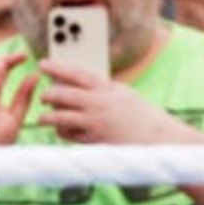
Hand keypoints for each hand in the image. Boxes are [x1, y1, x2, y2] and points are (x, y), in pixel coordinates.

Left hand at [36, 58, 201, 145]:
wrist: (161, 139)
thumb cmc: (142, 116)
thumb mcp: (124, 94)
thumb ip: (102, 89)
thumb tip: (77, 83)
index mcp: (108, 89)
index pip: (77, 74)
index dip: (58, 68)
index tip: (43, 64)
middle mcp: (99, 104)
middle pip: (62, 95)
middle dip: (48, 94)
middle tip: (44, 96)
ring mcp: (95, 123)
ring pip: (58, 117)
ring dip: (47, 116)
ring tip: (44, 117)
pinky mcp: (93, 141)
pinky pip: (67, 135)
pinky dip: (61, 132)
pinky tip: (62, 130)